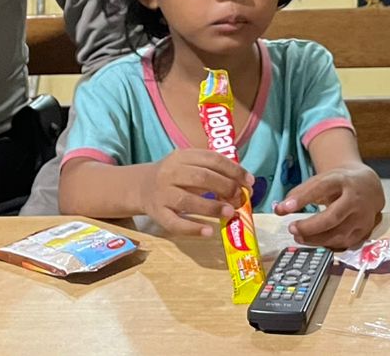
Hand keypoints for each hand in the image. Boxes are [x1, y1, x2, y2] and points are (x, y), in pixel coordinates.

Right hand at [138, 149, 252, 236]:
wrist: (140, 186)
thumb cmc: (174, 176)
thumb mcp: (189, 165)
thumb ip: (213, 172)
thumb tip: (244, 186)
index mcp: (182, 156)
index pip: (212, 159)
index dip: (234, 170)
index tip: (249, 182)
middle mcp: (170, 173)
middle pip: (201, 178)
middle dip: (225, 187)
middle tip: (240, 199)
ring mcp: (162, 194)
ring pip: (188, 201)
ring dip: (212, 207)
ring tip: (230, 213)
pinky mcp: (157, 214)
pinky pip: (175, 223)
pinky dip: (192, 228)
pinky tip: (209, 231)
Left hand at [274, 165, 384, 250]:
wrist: (369, 187)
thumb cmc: (340, 184)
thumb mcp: (322, 180)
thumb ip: (300, 193)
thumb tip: (278, 209)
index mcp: (343, 180)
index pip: (321, 188)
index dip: (302, 198)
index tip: (284, 208)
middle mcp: (355, 199)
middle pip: (332, 217)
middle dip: (309, 226)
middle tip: (291, 228)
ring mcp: (362, 217)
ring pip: (338, 234)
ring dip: (315, 239)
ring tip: (298, 236)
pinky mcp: (364, 232)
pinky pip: (343, 243)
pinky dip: (326, 244)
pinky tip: (314, 241)